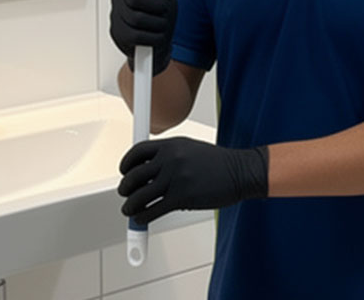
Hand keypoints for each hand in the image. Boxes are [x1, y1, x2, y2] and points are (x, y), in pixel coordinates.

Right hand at [109, 0, 175, 72]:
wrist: (157, 46)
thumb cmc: (160, 18)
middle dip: (156, 6)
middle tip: (164, 10)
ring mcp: (116, 17)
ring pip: (138, 18)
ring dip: (157, 24)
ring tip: (161, 25)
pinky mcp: (118, 35)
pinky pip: (136, 36)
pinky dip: (153, 38)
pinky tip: (156, 37)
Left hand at [117, 136, 268, 224]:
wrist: (240, 172)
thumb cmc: (218, 163)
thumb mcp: (190, 149)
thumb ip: (170, 155)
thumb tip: (150, 170)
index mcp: (171, 145)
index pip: (137, 151)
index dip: (125, 163)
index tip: (123, 171)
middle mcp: (170, 159)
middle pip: (133, 175)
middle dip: (124, 188)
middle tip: (123, 193)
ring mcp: (175, 178)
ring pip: (139, 196)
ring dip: (129, 206)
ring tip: (128, 210)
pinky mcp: (182, 198)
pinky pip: (153, 210)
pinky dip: (143, 217)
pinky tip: (142, 219)